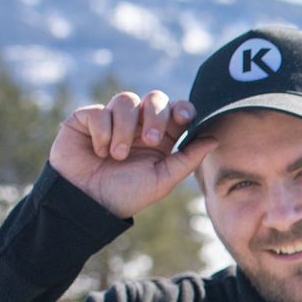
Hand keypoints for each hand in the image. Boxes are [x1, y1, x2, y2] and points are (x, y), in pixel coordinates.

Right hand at [48, 90, 217, 217]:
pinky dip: (102, 131)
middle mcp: (137, 125)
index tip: (183, 117)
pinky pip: (99, 110)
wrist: (87, 203)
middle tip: (150, 141)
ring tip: (117, 155)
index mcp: (160, 138)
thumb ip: (188, 159)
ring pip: (126, 100)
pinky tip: (98, 151)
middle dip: (155, 116)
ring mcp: (112, 119)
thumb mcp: (162, 180)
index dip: (182, 108)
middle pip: (155, 98)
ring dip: (125, 129)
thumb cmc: (126, 194)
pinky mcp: (86, 119)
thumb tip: (214, 138)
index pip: (177, 111)